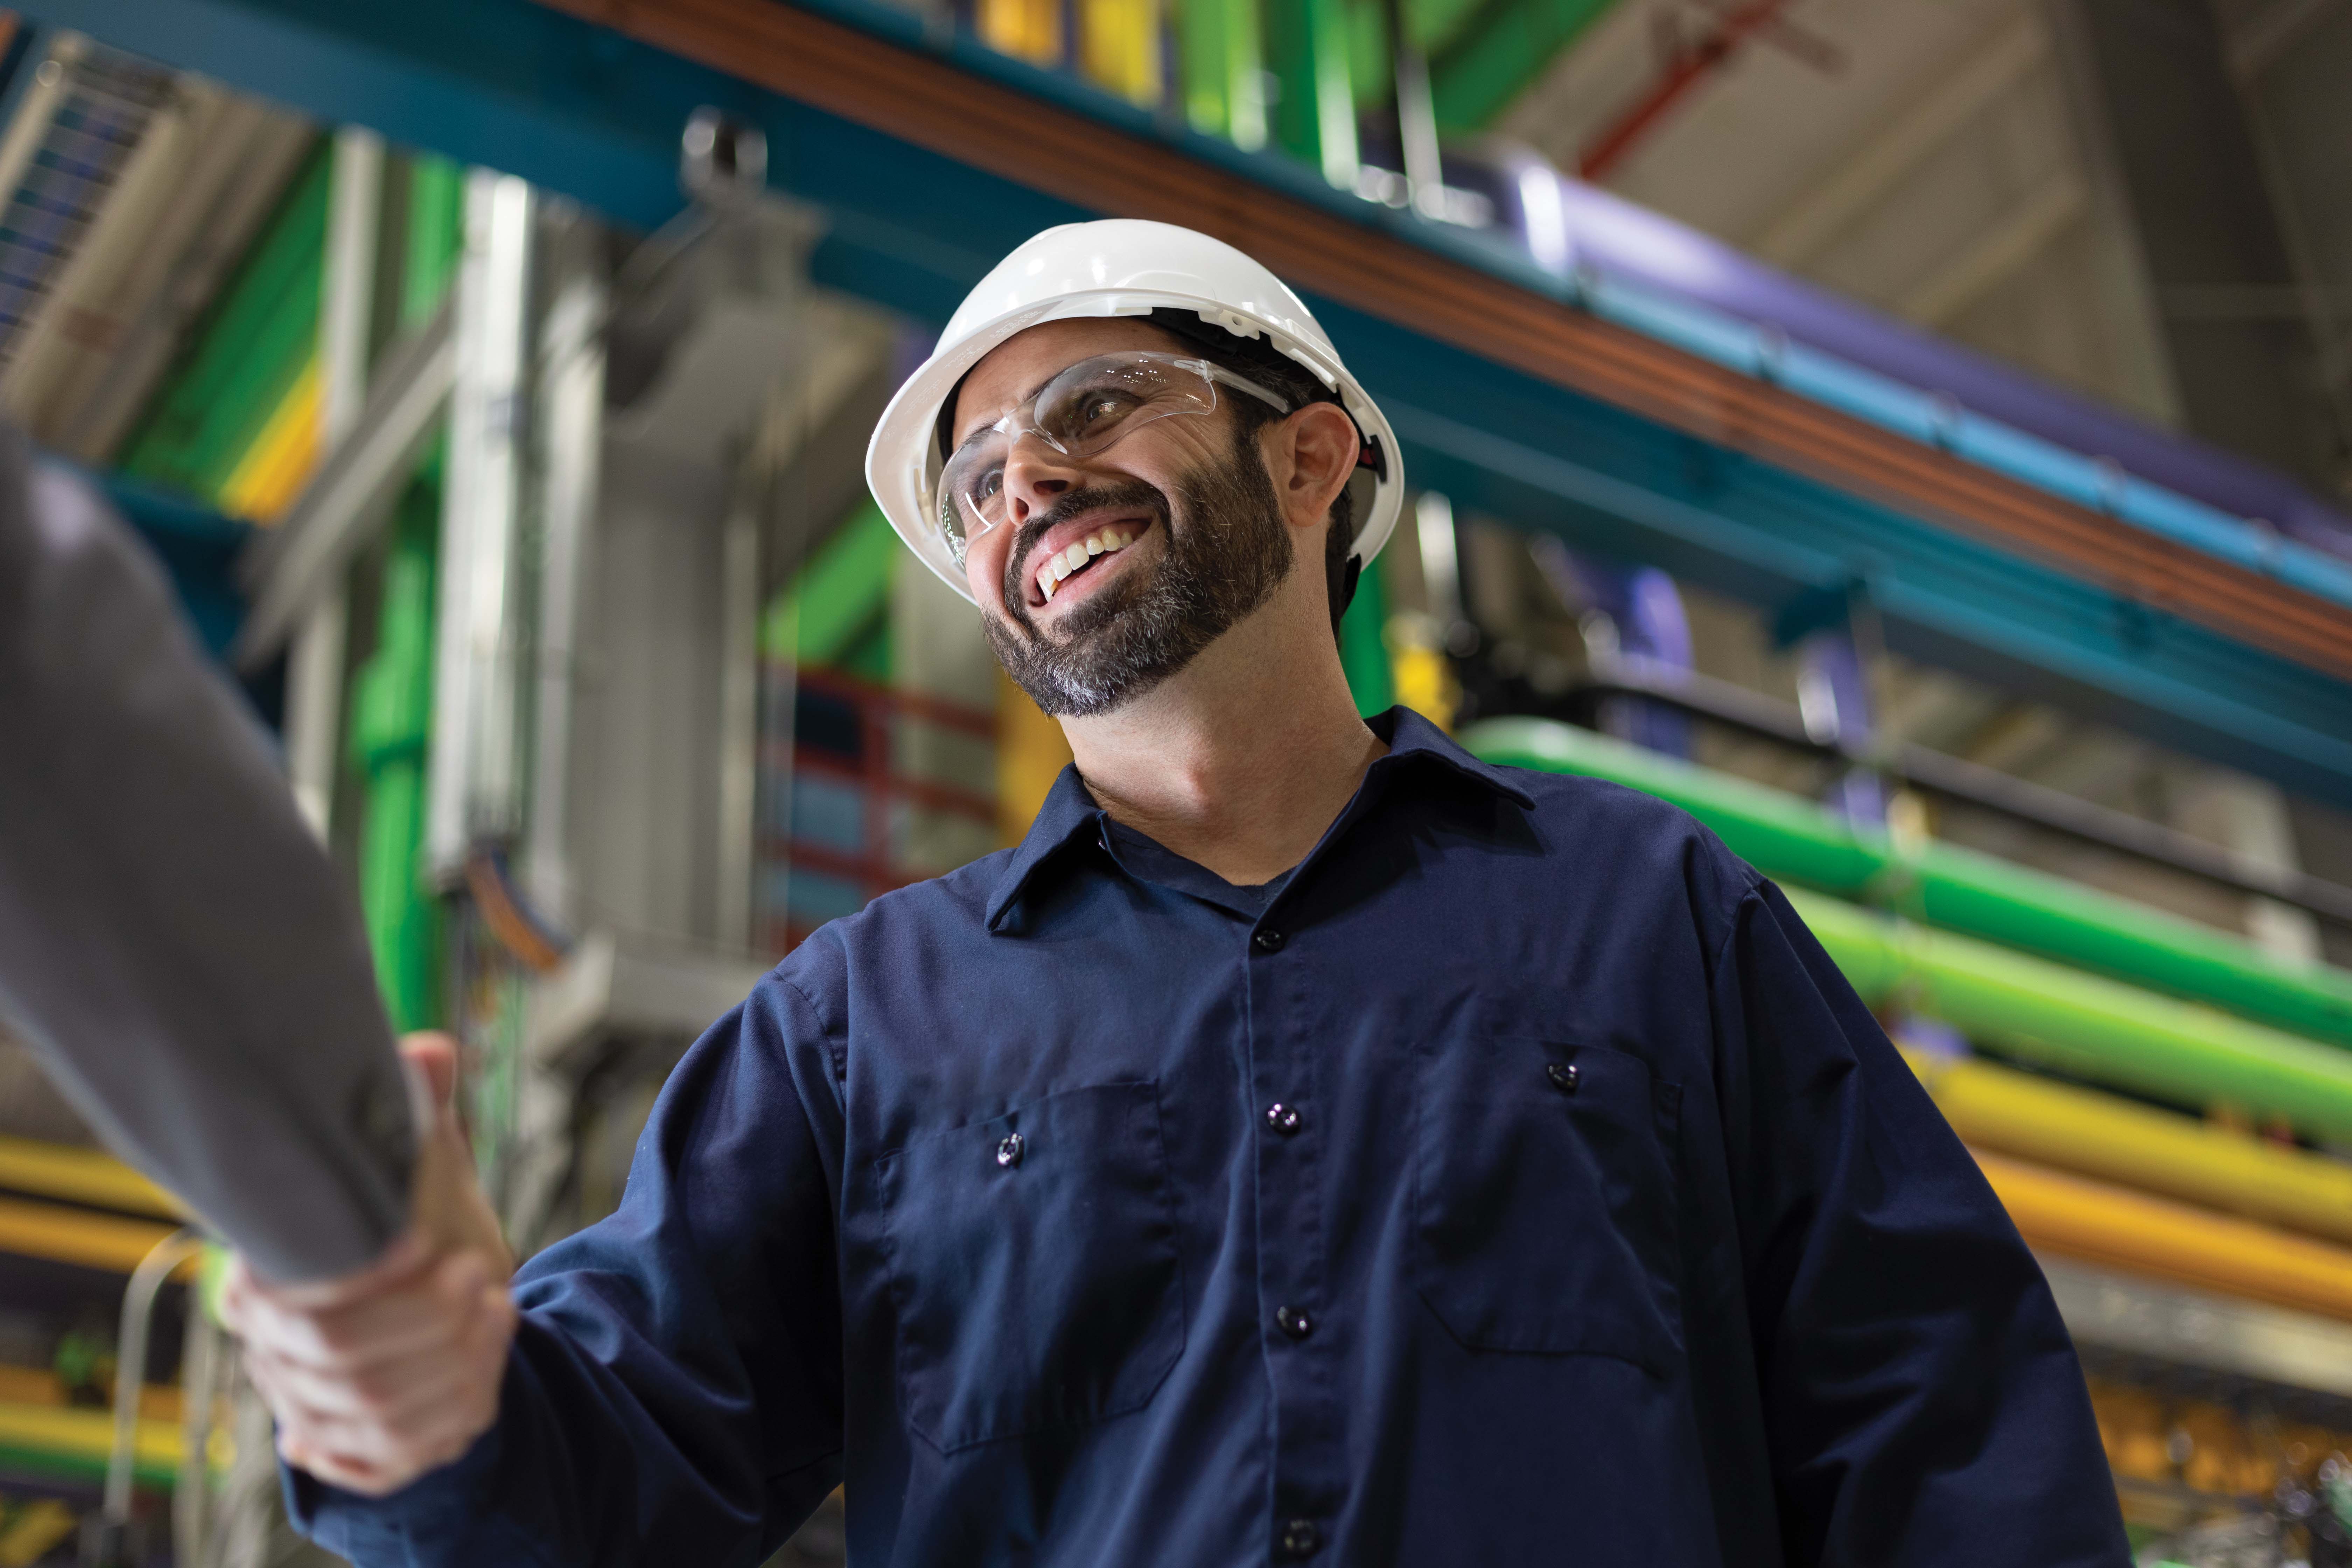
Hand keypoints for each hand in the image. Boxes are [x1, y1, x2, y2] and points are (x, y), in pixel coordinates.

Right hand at [221, 1032, 517, 1495]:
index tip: (426, 1240)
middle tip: (484, 1272)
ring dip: (450, 1359)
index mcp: (261, 1285)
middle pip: (341, 1360)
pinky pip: (400, 1451)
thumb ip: (416, 1108)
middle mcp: (273, 1355)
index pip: (299, 1301)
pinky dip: (456, 1406)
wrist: (424, 1296)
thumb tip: (428, 1049)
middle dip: (423, 1321)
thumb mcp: (416, 1164)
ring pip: (378, 1408)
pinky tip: (493, 1355)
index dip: (365, 1280)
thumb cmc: (410, 1221)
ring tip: (499, 1305)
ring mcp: (307, 1410)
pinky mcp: (350, 1449)